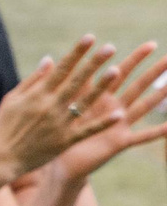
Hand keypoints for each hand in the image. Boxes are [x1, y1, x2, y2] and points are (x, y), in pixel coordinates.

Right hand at [0, 37, 127, 176]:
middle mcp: (50, 107)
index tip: (90, 38)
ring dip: (101, 87)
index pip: (61, 69)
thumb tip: (50, 60)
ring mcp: (59, 124)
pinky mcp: (65, 141)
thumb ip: (32, 81)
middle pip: (76, 81)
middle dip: (93, 63)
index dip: (76, 53)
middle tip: (110, 48)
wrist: (1, 160)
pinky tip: (118, 114)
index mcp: (37, 96)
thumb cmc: (3, 128)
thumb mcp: (11, 101)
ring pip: (85, 102)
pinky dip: (102, 123)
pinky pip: (87, 130)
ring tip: (116, 71)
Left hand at [48, 41, 166, 180]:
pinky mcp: (119, 142)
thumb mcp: (60, 105)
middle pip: (137, 86)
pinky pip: (141, 137)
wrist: (58, 161)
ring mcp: (119, 125)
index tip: (152, 44)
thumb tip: (49, 57)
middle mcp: (114, 108)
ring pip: (143, 106)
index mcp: (99, 97)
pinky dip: (156, 133)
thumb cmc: (57, 132)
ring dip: (160, 96)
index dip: (135, 59)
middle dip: (154, 72)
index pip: (120, 72)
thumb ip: (60, 83)